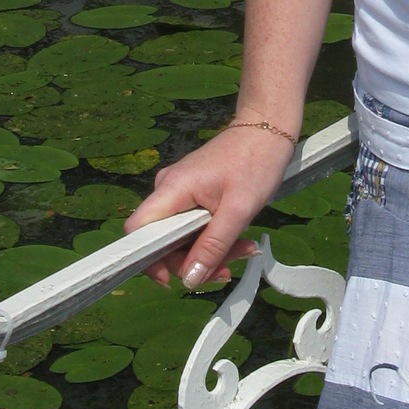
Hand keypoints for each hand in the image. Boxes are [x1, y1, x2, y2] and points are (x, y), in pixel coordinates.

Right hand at [124, 123, 296, 288]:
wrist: (269, 128)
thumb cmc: (256, 161)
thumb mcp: (238, 210)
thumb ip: (212, 246)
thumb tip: (189, 280)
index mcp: (171, 189)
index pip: (138, 231)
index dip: (147, 259)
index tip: (173, 279)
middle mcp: (169, 191)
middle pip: (163, 240)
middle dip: (193, 261)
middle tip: (227, 269)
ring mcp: (182, 192)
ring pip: (183, 236)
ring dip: (211, 252)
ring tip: (244, 250)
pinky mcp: (195, 194)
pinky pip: (195, 226)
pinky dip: (215, 238)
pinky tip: (240, 241)